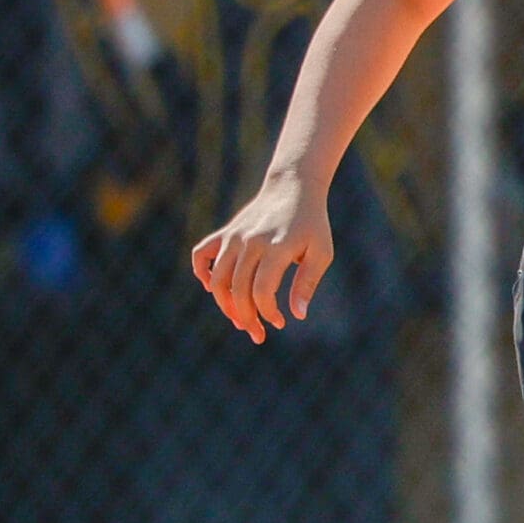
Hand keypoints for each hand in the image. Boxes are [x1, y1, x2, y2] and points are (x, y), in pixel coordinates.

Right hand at [190, 173, 334, 343]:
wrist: (293, 187)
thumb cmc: (311, 224)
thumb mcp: (321, 252)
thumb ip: (307, 283)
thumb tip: (297, 315)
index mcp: (278, 247)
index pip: (262, 290)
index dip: (267, 312)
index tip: (280, 322)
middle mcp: (251, 242)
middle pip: (238, 290)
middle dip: (246, 318)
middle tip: (258, 335)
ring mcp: (234, 237)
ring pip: (218, 279)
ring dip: (225, 305)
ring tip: (240, 320)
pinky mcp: (225, 233)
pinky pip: (201, 255)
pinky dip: (202, 273)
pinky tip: (213, 288)